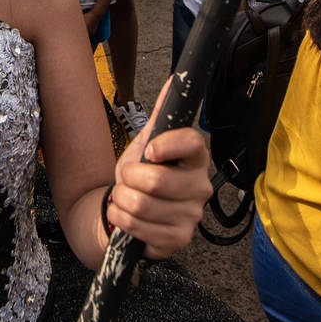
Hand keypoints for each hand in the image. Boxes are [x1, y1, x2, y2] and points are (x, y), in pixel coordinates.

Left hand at [105, 93, 212, 259]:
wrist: (129, 210)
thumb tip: (174, 81)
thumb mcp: (148, 142)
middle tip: (128, 178)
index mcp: (196, 159)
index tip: (149, 150)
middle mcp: (200, 188)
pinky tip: (124, 215)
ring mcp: (191, 216)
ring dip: (120, 199)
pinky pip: (138, 226)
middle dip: (128, 178)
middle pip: (156, 180)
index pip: (192, 143)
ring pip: (142, 204)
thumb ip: (161, 114)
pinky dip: (120, 218)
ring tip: (125, 196)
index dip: (165, 145)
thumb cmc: (142, 174)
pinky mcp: (177, 240)